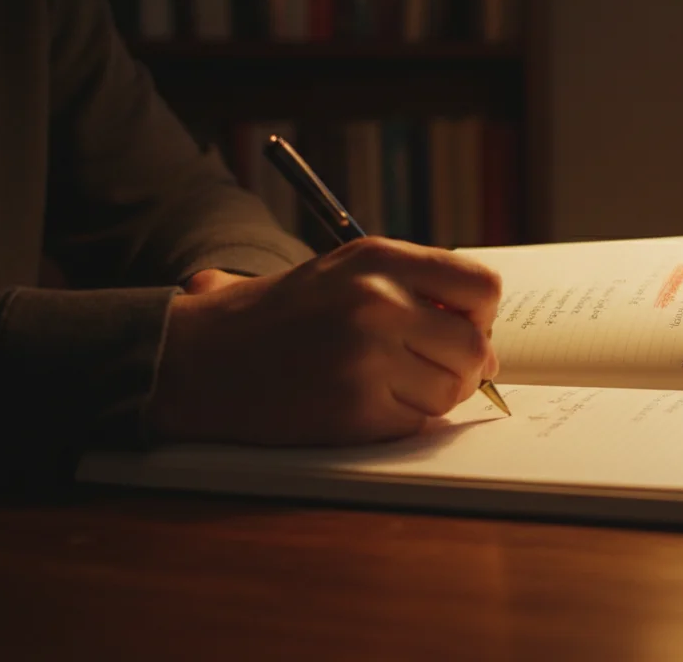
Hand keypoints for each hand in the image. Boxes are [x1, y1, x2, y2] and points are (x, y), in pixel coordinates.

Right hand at [149, 238, 502, 445]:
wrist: (197, 360)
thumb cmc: (279, 318)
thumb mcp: (345, 273)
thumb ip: (414, 289)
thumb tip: (484, 339)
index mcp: (380, 259)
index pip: (482, 287)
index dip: (481, 316)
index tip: (462, 329)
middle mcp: (379, 302)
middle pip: (474, 347)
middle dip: (463, 367)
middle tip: (433, 371)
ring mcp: (367, 357)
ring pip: (451, 391)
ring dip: (433, 398)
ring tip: (389, 386)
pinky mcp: (354, 410)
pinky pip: (417, 424)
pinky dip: (401, 422)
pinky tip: (364, 406)